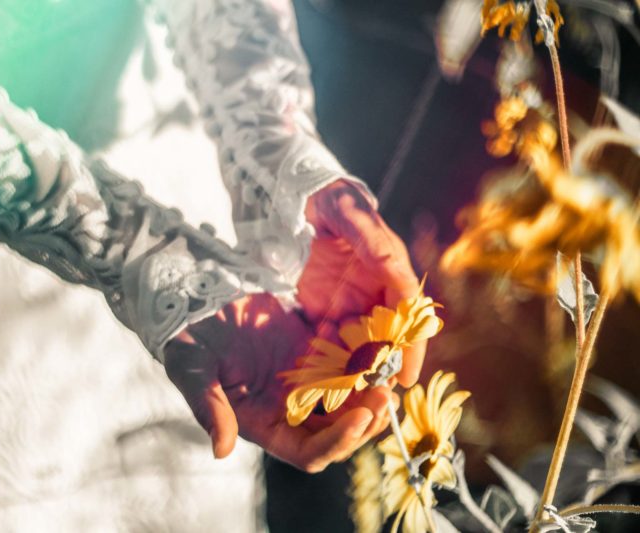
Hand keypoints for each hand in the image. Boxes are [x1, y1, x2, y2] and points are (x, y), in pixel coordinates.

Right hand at [163, 293, 396, 471]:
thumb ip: (209, 408)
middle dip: (364, 422)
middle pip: (337, 434)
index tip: (360, 419)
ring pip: (348, 404)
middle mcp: (289, 412)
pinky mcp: (312, 356)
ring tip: (389, 379)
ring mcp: (304, 385)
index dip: (336, 442)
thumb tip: (221, 450)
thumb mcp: (193, 372)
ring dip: (371, 398)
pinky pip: (346, 368)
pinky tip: (378, 353)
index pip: (308, 452)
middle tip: (385, 398)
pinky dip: (363, 367)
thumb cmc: (191, 343)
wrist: (198, 305)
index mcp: (264, 425)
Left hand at [298, 179, 424, 385]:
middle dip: (384, 366)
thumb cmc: (334, 202)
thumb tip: (397, 270)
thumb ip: (374, 243)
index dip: (412, 347)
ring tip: (346, 396)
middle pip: (387, 337)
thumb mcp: (353, 216)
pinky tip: (317, 376)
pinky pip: (330, 340)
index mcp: (392, 271)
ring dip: (355, 369)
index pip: (409, 314)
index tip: (409, 376)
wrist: (300, 198)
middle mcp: (376, 293)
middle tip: (376, 397)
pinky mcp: (326, 310)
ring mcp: (352, 304)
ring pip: (360, 345)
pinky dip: (327, 359)